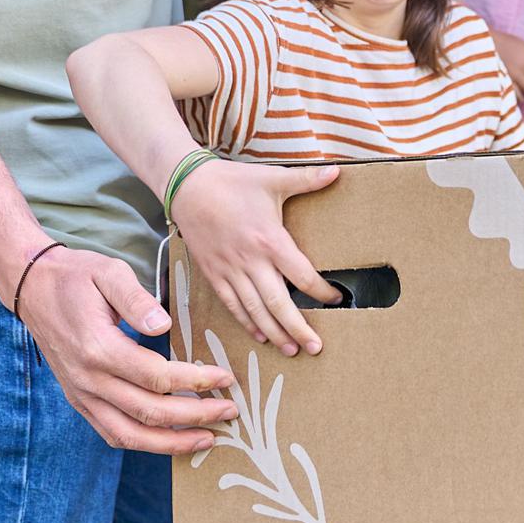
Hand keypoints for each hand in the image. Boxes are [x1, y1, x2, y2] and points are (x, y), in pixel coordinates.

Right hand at [12, 246, 240, 453]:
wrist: (31, 288)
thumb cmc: (75, 276)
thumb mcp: (108, 273)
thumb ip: (136, 299)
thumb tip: (164, 326)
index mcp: (98, 348)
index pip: (157, 377)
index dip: (195, 381)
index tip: (225, 377)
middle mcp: (88, 379)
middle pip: (149, 412)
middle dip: (195, 416)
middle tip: (229, 410)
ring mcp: (81, 394)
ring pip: (130, 435)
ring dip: (172, 443)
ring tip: (207, 439)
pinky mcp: (79, 400)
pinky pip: (112, 433)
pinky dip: (143, 443)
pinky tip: (169, 440)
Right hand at [171, 159, 342, 355]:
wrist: (187, 186)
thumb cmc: (232, 182)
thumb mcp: (272, 178)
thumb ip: (306, 179)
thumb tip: (336, 171)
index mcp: (270, 240)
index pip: (302, 276)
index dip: (321, 292)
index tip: (335, 299)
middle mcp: (250, 261)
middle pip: (278, 304)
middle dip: (298, 328)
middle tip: (315, 347)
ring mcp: (230, 270)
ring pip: (254, 310)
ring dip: (274, 333)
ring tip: (291, 350)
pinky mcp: (213, 274)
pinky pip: (232, 305)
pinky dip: (246, 323)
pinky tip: (260, 335)